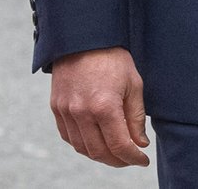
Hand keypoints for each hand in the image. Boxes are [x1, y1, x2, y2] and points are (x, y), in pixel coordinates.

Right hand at [49, 47, 149, 167]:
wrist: (82, 36)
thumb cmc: (111, 57)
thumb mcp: (133, 84)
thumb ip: (136, 117)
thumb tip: (139, 144)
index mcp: (104, 106)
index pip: (120, 147)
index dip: (133, 158)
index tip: (142, 159)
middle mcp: (81, 112)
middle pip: (99, 152)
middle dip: (118, 161)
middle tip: (129, 158)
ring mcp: (65, 110)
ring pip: (82, 148)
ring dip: (99, 155)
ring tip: (113, 151)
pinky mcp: (56, 106)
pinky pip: (67, 136)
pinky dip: (82, 144)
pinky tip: (94, 140)